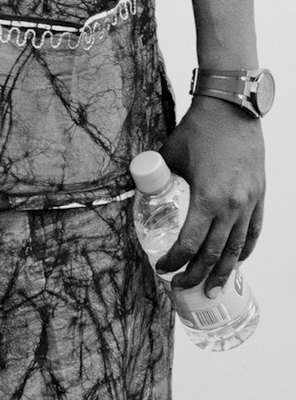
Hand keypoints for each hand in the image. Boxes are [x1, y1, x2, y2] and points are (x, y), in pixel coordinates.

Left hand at [156, 97, 265, 295]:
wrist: (231, 110)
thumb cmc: (198, 130)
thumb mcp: (170, 155)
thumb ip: (158, 178)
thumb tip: (141, 191)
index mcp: (206, 198)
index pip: (189, 244)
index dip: (174, 261)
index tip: (163, 268)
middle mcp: (231, 206)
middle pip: (213, 254)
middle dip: (197, 275)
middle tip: (183, 286)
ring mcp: (248, 203)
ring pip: (236, 248)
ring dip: (223, 272)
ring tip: (213, 288)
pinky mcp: (258, 195)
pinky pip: (253, 231)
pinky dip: (244, 249)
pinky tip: (236, 261)